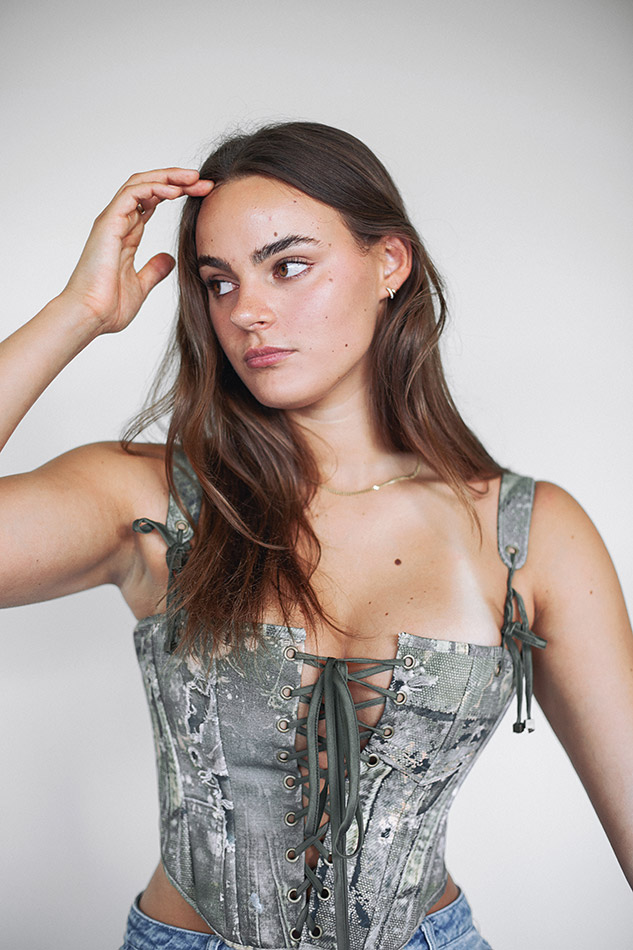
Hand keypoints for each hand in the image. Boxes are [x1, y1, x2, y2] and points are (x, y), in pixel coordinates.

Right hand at [62, 169, 213, 333]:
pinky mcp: (108, 223)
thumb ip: (154, 270)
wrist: (90, 316)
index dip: (177, 193)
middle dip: (177, 180)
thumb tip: (169, 259)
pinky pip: (131, 194)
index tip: (203, 194)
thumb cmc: (108, 306)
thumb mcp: (141, 286)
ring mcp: (112, 221)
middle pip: (149, 187)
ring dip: (168, 177)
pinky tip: (175, 191)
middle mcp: (118, 222)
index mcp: (127, 235)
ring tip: (193, 178)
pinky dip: (154, 188)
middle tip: (204, 181)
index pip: (153, 202)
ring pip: (140, 184)